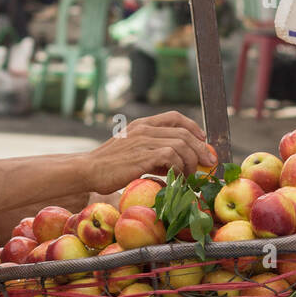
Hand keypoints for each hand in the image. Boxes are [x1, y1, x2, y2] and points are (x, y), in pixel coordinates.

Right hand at [83, 111, 214, 195]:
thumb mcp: (133, 155)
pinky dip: (179, 168)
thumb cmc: (109, 167)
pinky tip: (178, 179)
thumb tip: (175, 165)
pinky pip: (171, 157)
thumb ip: (153, 156)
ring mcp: (143, 141)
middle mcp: (144, 129)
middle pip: (183, 132)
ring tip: (189, 176)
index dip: (193, 127)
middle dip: (200, 148)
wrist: (88, 170)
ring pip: (181, 144)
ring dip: (190, 162)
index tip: (203, 140)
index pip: (174, 117)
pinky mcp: (142, 156)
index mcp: (142, 125)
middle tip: (207, 163)